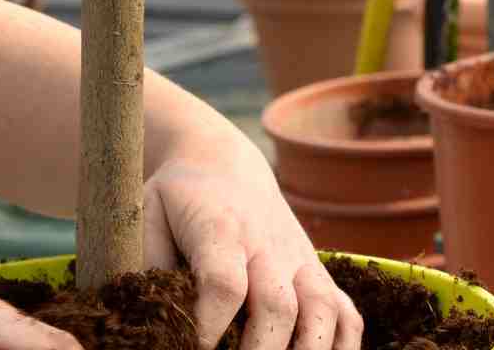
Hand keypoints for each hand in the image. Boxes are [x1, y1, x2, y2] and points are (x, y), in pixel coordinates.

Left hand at [143, 143, 362, 349]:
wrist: (222, 162)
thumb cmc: (178, 199)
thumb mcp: (146, 215)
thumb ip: (148, 265)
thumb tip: (152, 321)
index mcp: (221, 230)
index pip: (225, 283)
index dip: (212, 325)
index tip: (194, 349)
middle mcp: (267, 245)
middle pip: (277, 305)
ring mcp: (299, 258)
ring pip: (321, 309)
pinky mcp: (317, 270)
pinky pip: (347, 311)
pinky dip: (345, 345)